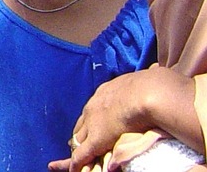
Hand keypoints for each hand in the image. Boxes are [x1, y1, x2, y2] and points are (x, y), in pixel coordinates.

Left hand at [48, 66, 198, 170]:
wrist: (148, 93)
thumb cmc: (152, 87)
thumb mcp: (145, 80)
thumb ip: (146, 81)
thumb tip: (158, 70)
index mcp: (105, 92)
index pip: (92, 109)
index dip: (90, 120)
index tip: (88, 125)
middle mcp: (93, 106)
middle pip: (81, 123)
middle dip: (79, 133)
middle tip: (74, 142)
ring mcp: (93, 123)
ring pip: (79, 138)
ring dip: (78, 147)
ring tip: (75, 156)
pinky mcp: (96, 139)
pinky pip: (82, 153)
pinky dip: (77, 161)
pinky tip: (73, 168)